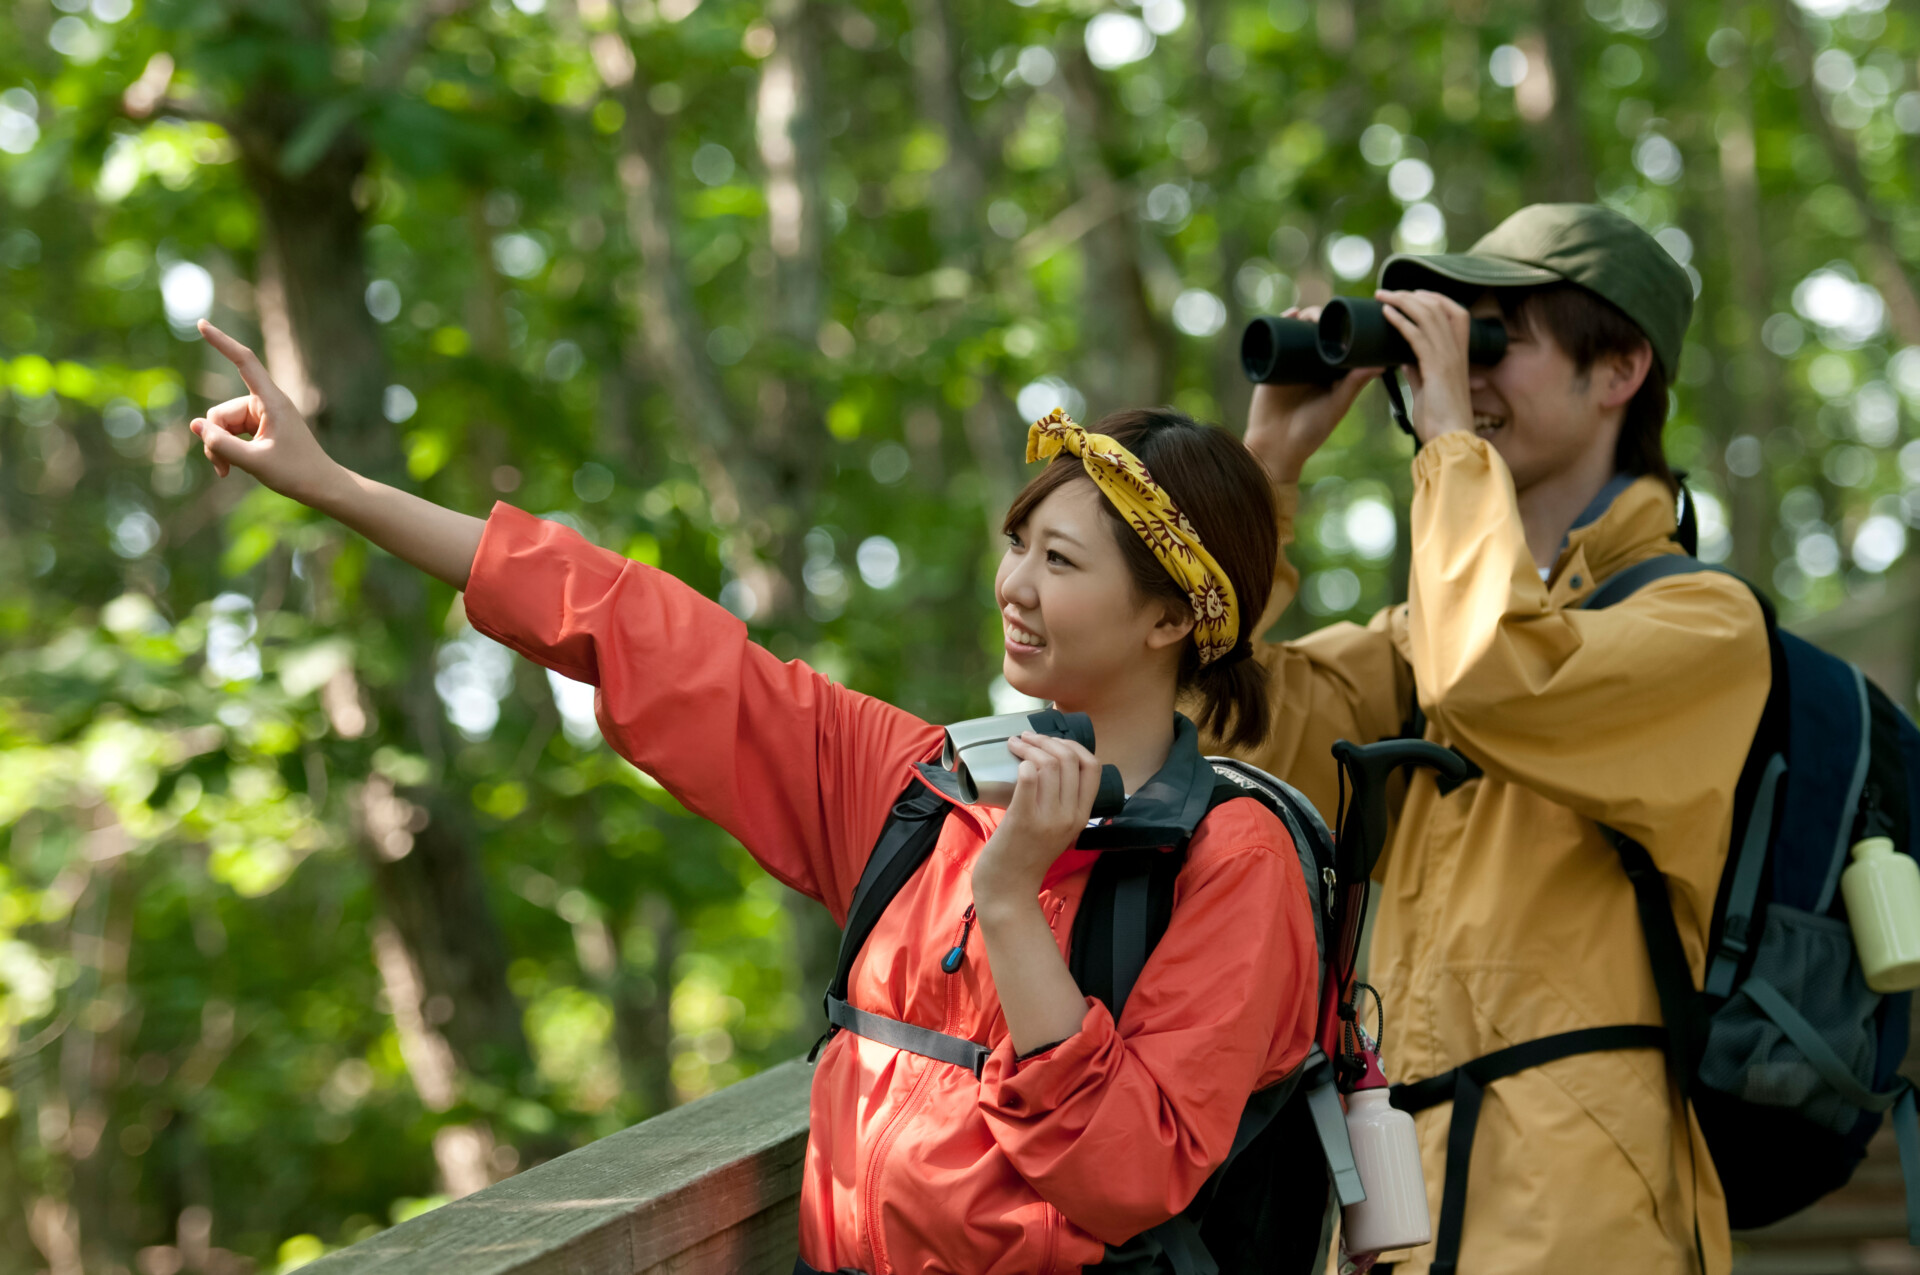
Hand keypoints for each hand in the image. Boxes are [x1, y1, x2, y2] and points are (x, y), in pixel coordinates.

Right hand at [188, 321, 342, 504]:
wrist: (323, 487)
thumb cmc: (296, 473)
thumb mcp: (254, 461)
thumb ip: (221, 444)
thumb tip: (196, 425)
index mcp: (272, 401)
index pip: (245, 362)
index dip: (223, 342)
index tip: (202, 324)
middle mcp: (266, 403)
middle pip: (221, 412)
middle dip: (214, 439)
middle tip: (222, 468)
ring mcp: (262, 416)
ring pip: (222, 424)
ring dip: (219, 448)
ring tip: (226, 472)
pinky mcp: (260, 428)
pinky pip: (230, 433)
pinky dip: (226, 450)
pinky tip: (229, 470)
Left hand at [971, 732, 1101, 901]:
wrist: (1008, 889)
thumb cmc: (1026, 857)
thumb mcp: (1057, 830)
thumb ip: (1060, 806)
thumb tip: (1047, 768)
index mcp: (1081, 816)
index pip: (1093, 768)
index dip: (1074, 746)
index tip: (1053, 741)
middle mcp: (1069, 816)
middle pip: (1069, 760)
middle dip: (1046, 740)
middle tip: (1026, 737)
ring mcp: (1048, 818)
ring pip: (1049, 764)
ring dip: (1030, 746)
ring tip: (1015, 743)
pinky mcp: (1023, 820)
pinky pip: (1029, 779)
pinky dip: (1024, 763)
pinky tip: (1017, 761)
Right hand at [1244, 305, 1380, 485]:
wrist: (1275, 447)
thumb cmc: (1309, 432)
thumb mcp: (1336, 405)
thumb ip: (1355, 385)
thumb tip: (1382, 363)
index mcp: (1330, 374)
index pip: (1339, 343)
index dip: (1344, 326)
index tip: (1353, 313)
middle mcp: (1311, 365)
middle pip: (1317, 332)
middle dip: (1322, 318)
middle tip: (1327, 314)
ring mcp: (1290, 364)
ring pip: (1297, 332)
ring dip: (1304, 317)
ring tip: (1310, 314)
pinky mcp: (1270, 365)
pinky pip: (1274, 339)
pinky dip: (1281, 323)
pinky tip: (1289, 313)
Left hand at [1374, 290, 1473, 443]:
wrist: (1449, 440)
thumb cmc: (1439, 419)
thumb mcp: (1427, 389)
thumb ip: (1417, 371)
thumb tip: (1403, 358)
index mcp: (1458, 355)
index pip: (1455, 313)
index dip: (1435, 298)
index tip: (1412, 294)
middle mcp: (1457, 351)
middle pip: (1439, 307)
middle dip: (1412, 295)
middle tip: (1387, 292)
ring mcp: (1448, 357)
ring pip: (1428, 315)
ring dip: (1402, 301)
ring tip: (1382, 296)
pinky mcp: (1436, 367)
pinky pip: (1417, 335)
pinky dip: (1401, 321)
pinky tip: (1387, 314)